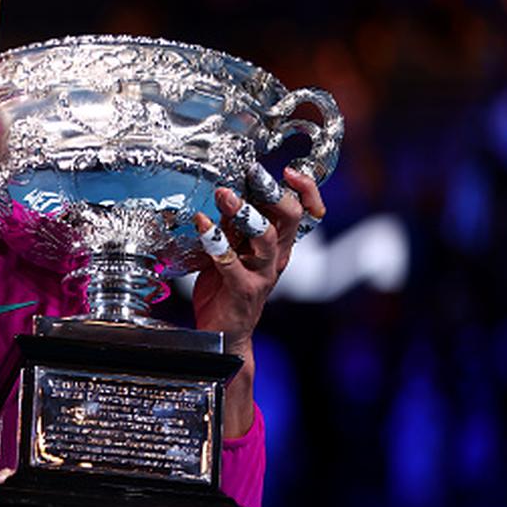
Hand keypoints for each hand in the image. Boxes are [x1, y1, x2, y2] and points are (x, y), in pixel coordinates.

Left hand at [191, 166, 325, 434]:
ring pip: (267, 238)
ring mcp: (262, 274)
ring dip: (246, 213)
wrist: (223, 335)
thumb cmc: (226, 289)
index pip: (304, 213)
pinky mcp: (243, 289)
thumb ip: (233, 226)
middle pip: (289, 219)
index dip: (305, 191)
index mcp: (279, 245)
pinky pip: (231, 262)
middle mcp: (277, 257)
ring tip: (224, 194)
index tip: (291, 171)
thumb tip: (227, 195)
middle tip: (254, 172)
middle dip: (273, 192)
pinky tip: (201, 224)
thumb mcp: (233, 250)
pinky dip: (215, 241)